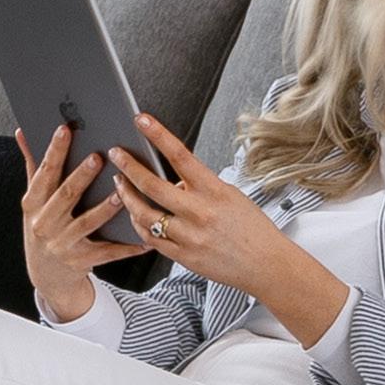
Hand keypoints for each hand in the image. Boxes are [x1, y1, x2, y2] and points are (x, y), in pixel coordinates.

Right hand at [18, 125, 141, 323]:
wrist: (46, 275)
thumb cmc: (44, 227)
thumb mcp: (34, 201)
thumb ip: (33, 166)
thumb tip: (23, 131)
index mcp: (33, 204)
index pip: (44, 173)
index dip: (54, 151)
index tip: (65, 129)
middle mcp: (44, 224)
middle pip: (65, 196)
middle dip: (81, 176)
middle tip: (99, 156)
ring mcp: (63, 244)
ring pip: (87, 223)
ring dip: (105, 209)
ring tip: (121, 193)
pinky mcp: (82, 261)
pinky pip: (108, 252)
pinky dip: (127, 246)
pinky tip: (144, 239)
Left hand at [106, 120, 345, 339]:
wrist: (268, 265)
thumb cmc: (253, 229)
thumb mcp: (232, 197)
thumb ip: (201, 187)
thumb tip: (173, 182)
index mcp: (215, 191)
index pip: (180, 155)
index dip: (158, 134)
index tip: (141, 119)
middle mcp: (200, 212)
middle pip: (152, 184)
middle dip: (128, 166)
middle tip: (116, 154)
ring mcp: (189, 236)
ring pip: (144, 213)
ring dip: (126, 196)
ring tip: (120, 184)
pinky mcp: (184, 256)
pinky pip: (150, 238)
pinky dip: (139, 224)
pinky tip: (135, 215)